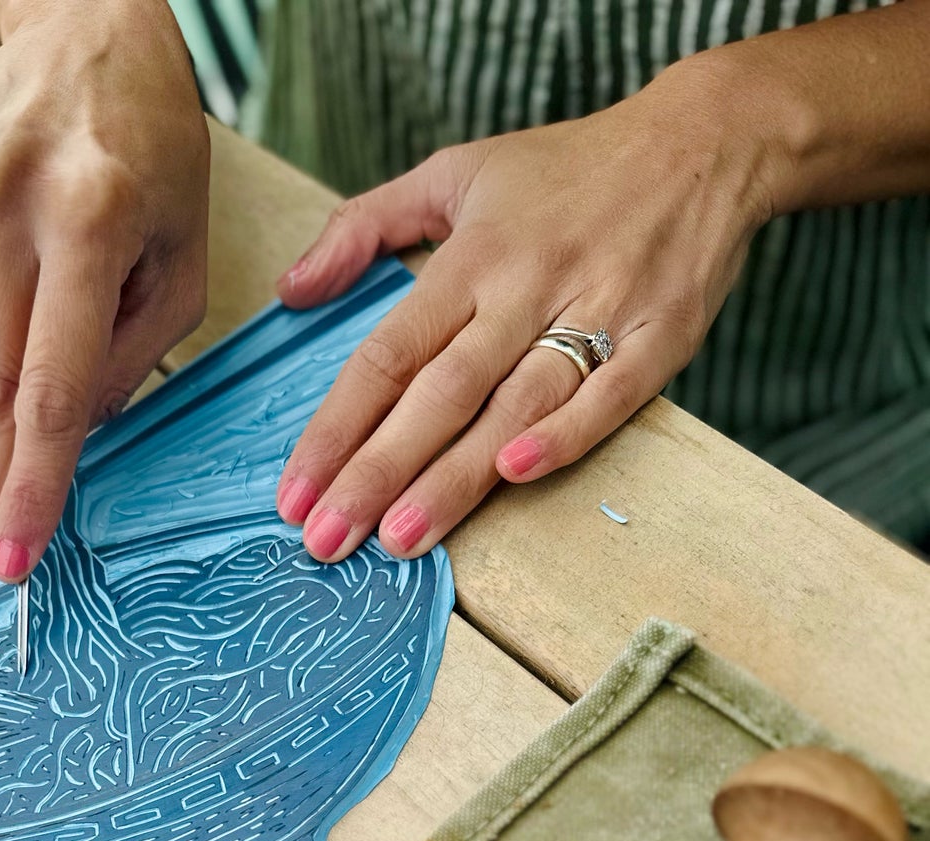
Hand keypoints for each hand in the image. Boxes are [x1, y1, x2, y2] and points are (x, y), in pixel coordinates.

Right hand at [0, 0, 207, 580]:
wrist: (86, 24)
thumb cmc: (149, 156)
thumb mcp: (182, 260)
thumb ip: (134, 359)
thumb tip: (64, 440)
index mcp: (95, 214)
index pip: (53, 388)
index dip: (30, 486)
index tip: (6, 558)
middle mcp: (8, 186)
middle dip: (8, 452)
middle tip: (11, 505)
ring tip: (38, 278)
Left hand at [274, 66, 775, 559]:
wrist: (708, 140)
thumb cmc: (568, 169)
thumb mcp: (455, 171)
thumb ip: (364, 226)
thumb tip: (291, 289)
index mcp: (474, 255)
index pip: (389, 354)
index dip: (337, 427)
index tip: (294, 493)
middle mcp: (528, 286)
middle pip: (440, 393)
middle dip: (378, 473)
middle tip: (328, 540)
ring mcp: (599, 311)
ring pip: (513, 407)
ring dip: (455, 478)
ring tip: (400, 540)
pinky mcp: (662, 337)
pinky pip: (608, 396)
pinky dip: (564, 435)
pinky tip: (514, 476)